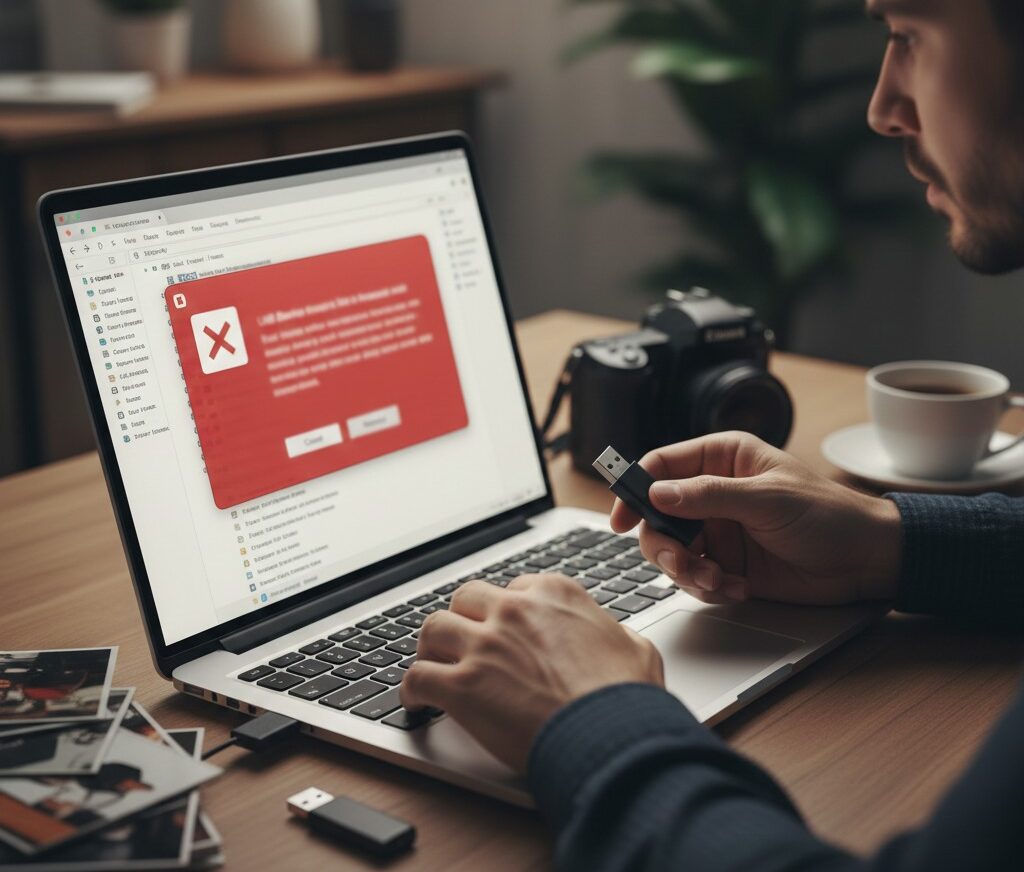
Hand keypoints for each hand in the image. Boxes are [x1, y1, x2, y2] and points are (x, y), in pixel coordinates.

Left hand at [399, 574, 663, 772]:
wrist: (612, 737)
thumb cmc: (627, 699)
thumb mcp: (636, 648)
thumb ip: (613, 634)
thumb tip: (614, 639)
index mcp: (554, 595)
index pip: (513, 589)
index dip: (504, 611)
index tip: (502, 628)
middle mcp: (515, 611)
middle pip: (467, 599)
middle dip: (463, 619)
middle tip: (463, 642)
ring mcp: (485, 646)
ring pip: (433, 628)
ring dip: (430, 647)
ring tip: (431, 663)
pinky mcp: (463, 686)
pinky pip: (418, 677)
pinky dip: (411, 690)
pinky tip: (416, 702)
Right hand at [610, 432, 901, 606]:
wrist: (867, 561)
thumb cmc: (828, 514)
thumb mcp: (766, 498)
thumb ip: (708, 496)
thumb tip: (657, 493)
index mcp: (722, 459)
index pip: (661, 465)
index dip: (634, 489)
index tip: (620, 517)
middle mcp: (712, 493)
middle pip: (657, 516)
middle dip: (663, 544)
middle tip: (680, 562)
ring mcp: (719, 531)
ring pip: (671, 551)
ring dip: (687, 571)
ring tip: (717, 581)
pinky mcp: (726, 564)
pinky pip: (694, 578)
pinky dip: (708, 587)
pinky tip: (736, 588)